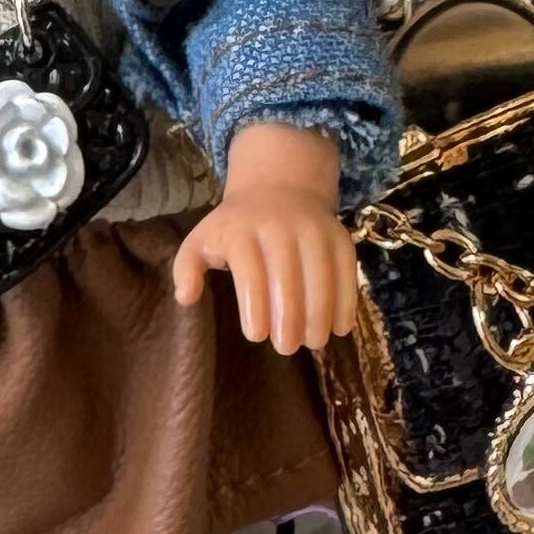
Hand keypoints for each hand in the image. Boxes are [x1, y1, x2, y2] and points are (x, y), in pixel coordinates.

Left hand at [171, 123, 358, 355]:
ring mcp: (313, 230)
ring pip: (321, 276)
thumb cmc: (235, 227)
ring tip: (313, 342)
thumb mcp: (201, 239)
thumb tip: (186, 298)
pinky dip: (346, 301)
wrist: (277, 186)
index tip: (256, 335)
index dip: (255, 308)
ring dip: (320, 314)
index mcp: (241, 231)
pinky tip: (340, 328)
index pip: (250, 274)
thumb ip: (187, 268)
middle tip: (287, 347)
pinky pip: (347, 271)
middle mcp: (279, 227)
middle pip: (288, 278)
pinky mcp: (339, 236)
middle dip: (289, 318)